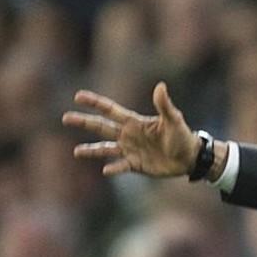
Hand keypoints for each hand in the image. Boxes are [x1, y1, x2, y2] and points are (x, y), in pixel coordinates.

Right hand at [63, 82, 198, 176]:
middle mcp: (128, 135)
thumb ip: (164, 105)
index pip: (110, 110)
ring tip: (76, 151)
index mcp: (134, 122)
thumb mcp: (174, 120)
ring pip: (106, 149)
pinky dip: (114, 168)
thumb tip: (160, 86)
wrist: (190, 157)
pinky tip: (105, 170)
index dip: (95, 103)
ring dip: (91, 150)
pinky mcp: (136, 165)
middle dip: (84, 122)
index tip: (78, 96)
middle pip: (101, 127)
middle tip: (66, 118)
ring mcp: (130, 150)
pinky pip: (121, 166)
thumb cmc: (182, 136)